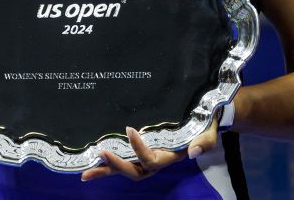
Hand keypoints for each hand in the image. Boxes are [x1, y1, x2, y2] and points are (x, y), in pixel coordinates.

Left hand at [81, 122, 217, 181]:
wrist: (203, 121)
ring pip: (125, 169)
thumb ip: (205, 141)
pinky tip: (93, 160)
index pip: (151, 159)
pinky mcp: (139, 153)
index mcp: (169, 157)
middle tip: (100, 154)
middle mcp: (155, 162)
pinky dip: (108, 164)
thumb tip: (194, 151)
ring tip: (86, 173)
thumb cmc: (205, 126)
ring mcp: (146, 159)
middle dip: (116, 166)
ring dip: (106, 171)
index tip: (130, 129)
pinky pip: (123, 160)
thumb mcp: (208, 133)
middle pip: (134, 171)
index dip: (139, 148)